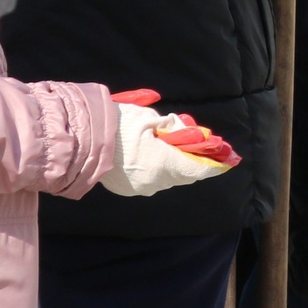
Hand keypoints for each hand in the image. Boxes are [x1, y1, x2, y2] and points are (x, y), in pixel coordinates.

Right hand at [100, 98, 239, 196]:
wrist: (80, 140)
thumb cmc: (118, 125)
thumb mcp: (151, 118)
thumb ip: (173, 128)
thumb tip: (186, 133)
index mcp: (165, 165)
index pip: (198, 169)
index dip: (214, 163)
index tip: (228, 158)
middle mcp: (155, 182)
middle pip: (184, 173)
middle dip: (192, 159)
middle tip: (195, 143)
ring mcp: (139, 188)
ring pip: (167, 177)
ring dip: (173, 163)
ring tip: (169, 144)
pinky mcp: (126, 188)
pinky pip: (150, 179)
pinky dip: (156, 168)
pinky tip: (151, 154)